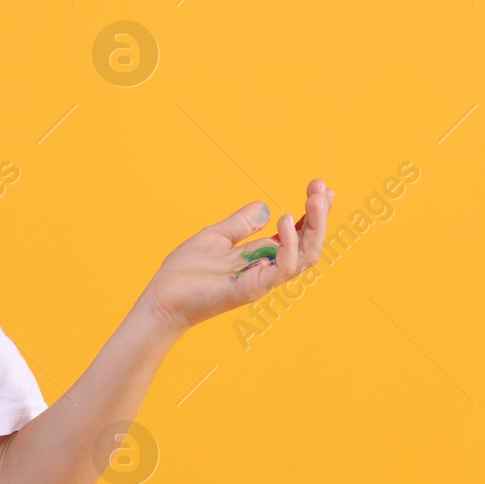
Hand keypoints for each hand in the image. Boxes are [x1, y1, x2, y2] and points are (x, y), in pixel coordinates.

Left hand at [144, 179, 334, 331]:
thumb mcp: (217, 237)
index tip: (320, 186)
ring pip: (306, 256)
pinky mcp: (253, 288)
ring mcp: (263, 280)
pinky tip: (284, 219)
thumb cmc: (186, 272)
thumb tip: (264, 207)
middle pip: (309, 244)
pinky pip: (283, 268)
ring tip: (315, 198)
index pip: (298, 234)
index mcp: (261, 256)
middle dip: (320, 215)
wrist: (162, 298)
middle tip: (322, 187)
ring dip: (315, 226)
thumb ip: (241, 224)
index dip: (313, 212)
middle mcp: (268, 268)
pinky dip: (290, 245)